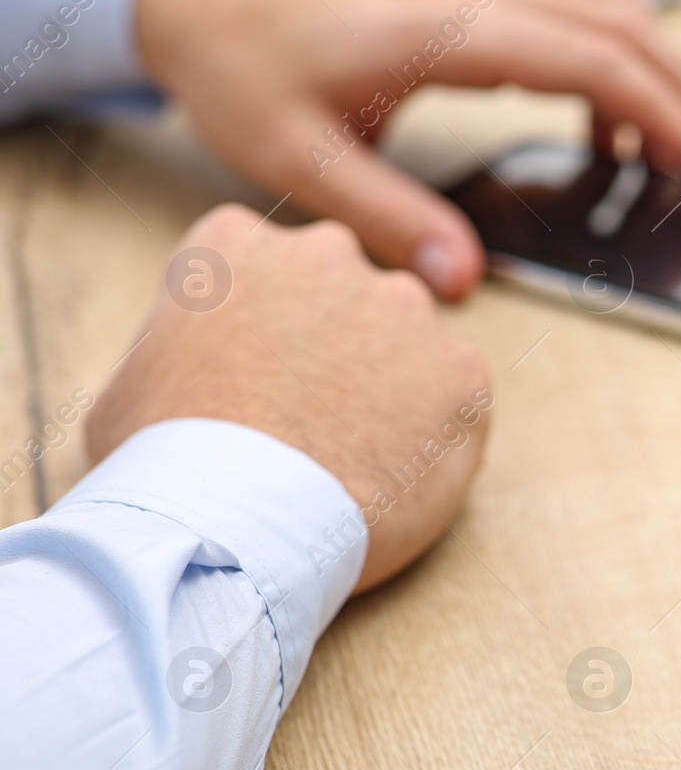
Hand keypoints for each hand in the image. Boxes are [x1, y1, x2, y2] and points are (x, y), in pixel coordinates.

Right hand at [86, 205, 492, 592]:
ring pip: (407, 344)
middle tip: (310, 422)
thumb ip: (179, 349)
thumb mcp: (129, 386)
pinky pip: (457, 400)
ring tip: (352, 459)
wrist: (237, 525)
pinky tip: (395, 476)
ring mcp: (404, 307)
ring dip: (391, 390)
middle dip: (335, 350)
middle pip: (343, 296)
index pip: (264, 269)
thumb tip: (191, 370)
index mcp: (236, 244)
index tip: (256, 383)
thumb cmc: (164, 465)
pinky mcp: (462, 369)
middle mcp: (329, 254)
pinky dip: (437, 436)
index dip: (262, 334)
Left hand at [134, 0, 680, 298]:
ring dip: (658, 65)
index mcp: (443, 27)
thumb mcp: (295, 155)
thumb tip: (462, 277)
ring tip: (680, 140)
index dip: (666, 116)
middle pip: (622, 26)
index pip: (592, 62)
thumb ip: (388, 218)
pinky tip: (602, 106)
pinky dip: (612, 49)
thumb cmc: (236, 54)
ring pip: (605, 2)